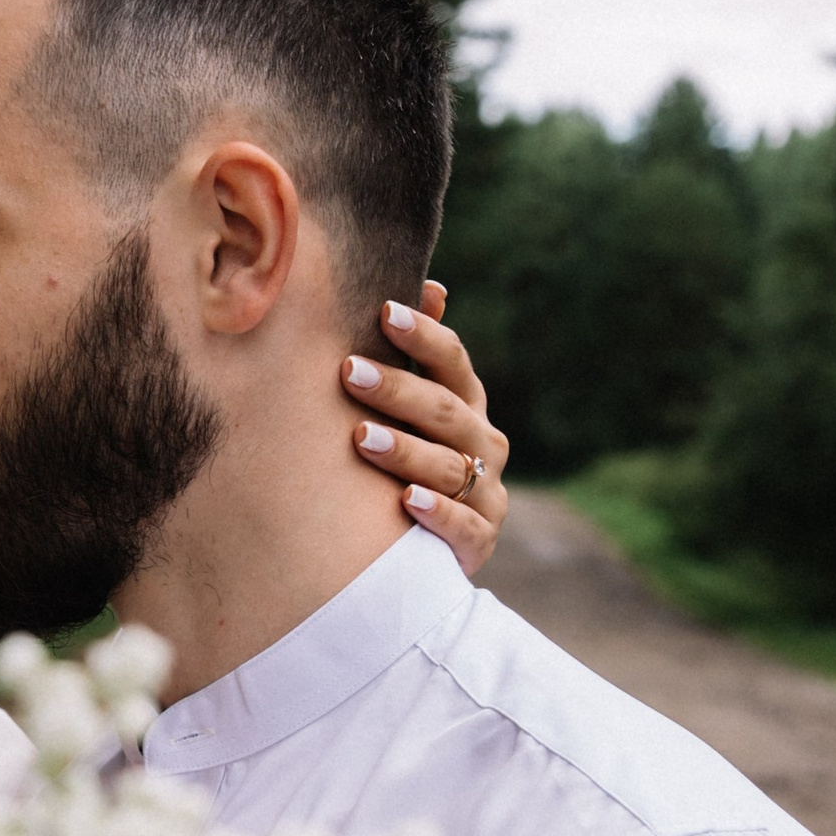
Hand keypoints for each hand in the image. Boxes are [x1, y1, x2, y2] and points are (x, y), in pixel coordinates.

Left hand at [339, 282, 509, 578]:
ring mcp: (486, 494)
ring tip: (361, 437)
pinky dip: (438, 513)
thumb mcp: (410, 410)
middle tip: (349, 371)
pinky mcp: (480, 541)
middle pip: (446, 411)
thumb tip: (431, 287)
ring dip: (406, 450)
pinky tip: (406, 501)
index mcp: (466, 404)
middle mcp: (483, 444)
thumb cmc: (409, 460)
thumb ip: (417, 357)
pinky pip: (464, 526)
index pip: (452, 362)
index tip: (383, 311)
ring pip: (450, 467)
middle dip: (398, 390)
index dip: (423, 335)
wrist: (425, 548)